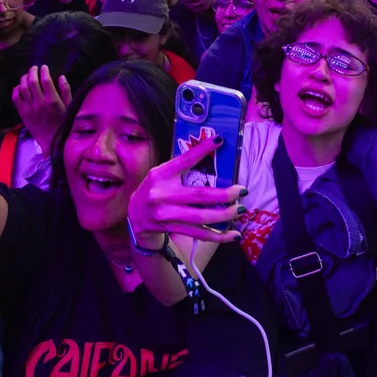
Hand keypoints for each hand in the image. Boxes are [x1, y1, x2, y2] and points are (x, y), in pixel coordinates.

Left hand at [12, 65, 71, 154]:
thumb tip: (62, 77)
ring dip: (24, 78)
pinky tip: (21, 87)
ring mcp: (29, 108)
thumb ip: (66, 91)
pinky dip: (17, 89)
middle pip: (32, 81)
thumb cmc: (63, 123)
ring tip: (27, 75)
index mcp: (52, 100)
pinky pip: (16, 97)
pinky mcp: (22, 113)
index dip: (44, 71)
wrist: (52, 141)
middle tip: (34, 68)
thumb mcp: (69, 107)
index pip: (46, 80)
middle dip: (33, 71)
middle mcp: (39, 102)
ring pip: (23, 87)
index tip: (44, 67)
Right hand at [127, 134, 243, 244]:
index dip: (202, 150)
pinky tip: (233, 235)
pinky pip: (198, 234)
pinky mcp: (171, 229)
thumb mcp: (160, 174)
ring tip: (240, 210)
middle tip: (241, 191)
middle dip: (224, 194)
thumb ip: (179, 168)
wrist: (134, 216)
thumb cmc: (153, 190)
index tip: (220, 141)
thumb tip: (210, 156)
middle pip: (199, 195)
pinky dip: (218, 236)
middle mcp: (162, 194)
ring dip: (224, 215)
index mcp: (160, 175)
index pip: (184, 160)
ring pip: (201, 217)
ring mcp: (166, 214)